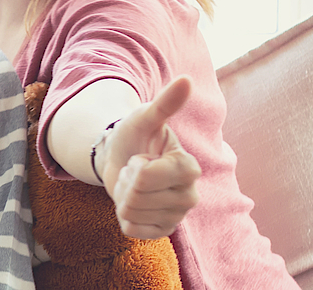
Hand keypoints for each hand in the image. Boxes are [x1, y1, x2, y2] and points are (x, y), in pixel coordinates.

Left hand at [99, 77, 201, 238]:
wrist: (122, 158)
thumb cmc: (136, 136)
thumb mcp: (145, 118)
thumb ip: (165, 103)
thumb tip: (185, 80)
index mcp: (189, 168)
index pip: (147, 176)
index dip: (134, 166)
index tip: (142, 158)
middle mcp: (190, 196)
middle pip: (136, 197)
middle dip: (125, 182)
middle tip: (135, 172)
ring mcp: (177, 216)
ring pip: (132, 213)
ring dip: (123, 197)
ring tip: (134, 184)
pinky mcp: (163, 231)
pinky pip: (131, 230)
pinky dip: (123, 217)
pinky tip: (134, 203)